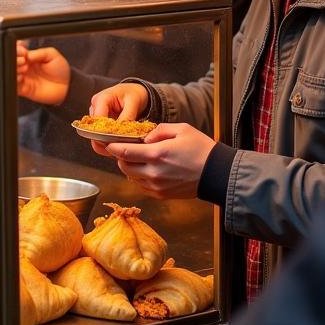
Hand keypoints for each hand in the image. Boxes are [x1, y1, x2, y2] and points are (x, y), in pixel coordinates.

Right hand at [15, 42, 70, 104]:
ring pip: (10, 71)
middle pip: (11, 60)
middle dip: (15, 58)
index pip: (17, 51)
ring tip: (25, 67)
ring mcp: (23, 78)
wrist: (67, 87)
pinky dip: (14, 80)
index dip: (17, 49)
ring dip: (14, 68)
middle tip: (24, 59)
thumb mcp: (52, 55)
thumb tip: (26, 54)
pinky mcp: (23, 89)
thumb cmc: (60, 71)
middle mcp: (24, 67)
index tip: (22, 50)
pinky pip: (13, 85)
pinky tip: (21, 77)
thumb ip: (39, 52)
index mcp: (29, 57)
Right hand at [88, 82, 149, 155]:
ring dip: (107, 144)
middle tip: (120, 150)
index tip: (117, 143)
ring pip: (96, 136)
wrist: (134, 91)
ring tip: (121, 150)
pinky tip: (119, 147)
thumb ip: (127, 117)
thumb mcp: (133, 102)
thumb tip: (122, 134)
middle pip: (94, 130)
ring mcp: (96, 117)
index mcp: (101, 99)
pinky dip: (109, 144)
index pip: (97, 120)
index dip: (105, 133)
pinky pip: (101, 138)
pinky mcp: (99, 125)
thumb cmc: (133, 94)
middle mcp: (95, 108)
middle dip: (106, 142)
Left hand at [100, 123, 216, 199]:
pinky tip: (149, 168)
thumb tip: (144, 138)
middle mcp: (154, 173)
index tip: (107, 142)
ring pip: (132, 177)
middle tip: (126, 148)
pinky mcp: (162, 195)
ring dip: (130, 167)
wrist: (217, 174)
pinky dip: (140, 177)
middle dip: (121, 157)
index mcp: (157, 155)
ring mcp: (157, 186)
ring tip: (140, 158)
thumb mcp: (181, 129)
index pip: (124, 152)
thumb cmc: (201, 149)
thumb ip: (158, 131)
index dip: (112, 147)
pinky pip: (142, 186)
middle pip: (124, 166)